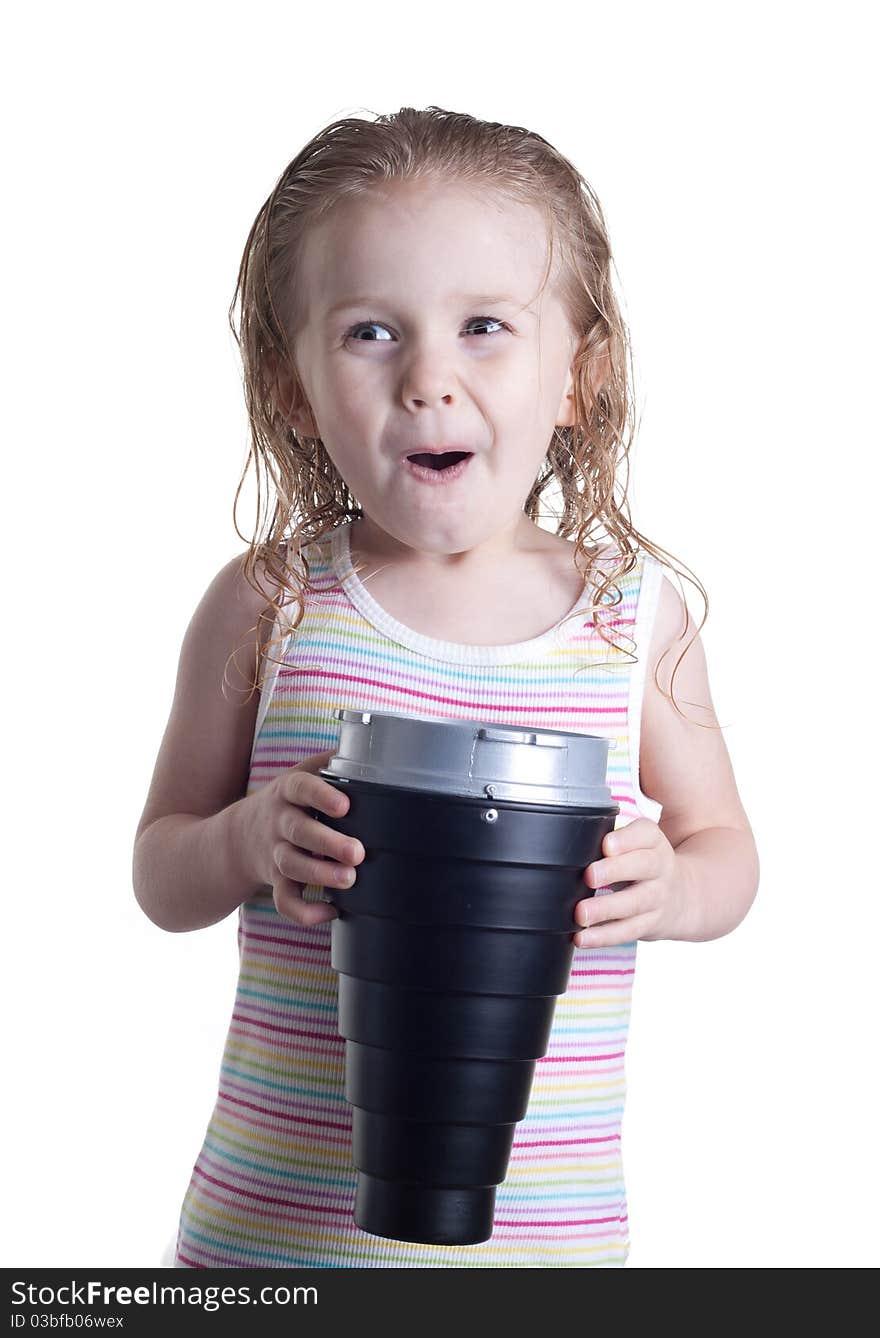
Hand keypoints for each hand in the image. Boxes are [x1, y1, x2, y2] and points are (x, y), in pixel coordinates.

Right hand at [241, 748, 364, 927]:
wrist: (241, 836)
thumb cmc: (290, 802)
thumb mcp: (301, 775)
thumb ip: (331, 762)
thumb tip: (375, 744)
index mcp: (289, 791)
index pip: (301, 788)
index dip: (321, 796)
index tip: (344, 806)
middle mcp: (280, 821)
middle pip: (299, 831)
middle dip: (328, 843)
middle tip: (357, 852)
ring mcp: (275, 853)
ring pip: (291, 866)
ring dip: (320, 874)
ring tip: (349, 879)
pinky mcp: (275, 881)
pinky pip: (284, 901)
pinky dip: (305, 912)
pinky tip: (331, 911)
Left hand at [573, 818, 687, 947]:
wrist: (685, 895)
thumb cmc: (645, 860)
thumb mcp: (640, 839)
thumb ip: (617, 829)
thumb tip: (586, 823)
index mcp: (653, 841)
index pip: (645, 834)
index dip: (626, 839)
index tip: (606, 845)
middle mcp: (660, 868)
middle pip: (643, 866)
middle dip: (615, 871)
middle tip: (589, 876)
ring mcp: (657, 898)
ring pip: (635, 903)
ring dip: (606, 909)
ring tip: (581, 914)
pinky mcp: (649, 924)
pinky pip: (627, 931)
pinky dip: (604, 936)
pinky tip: (582, 937)